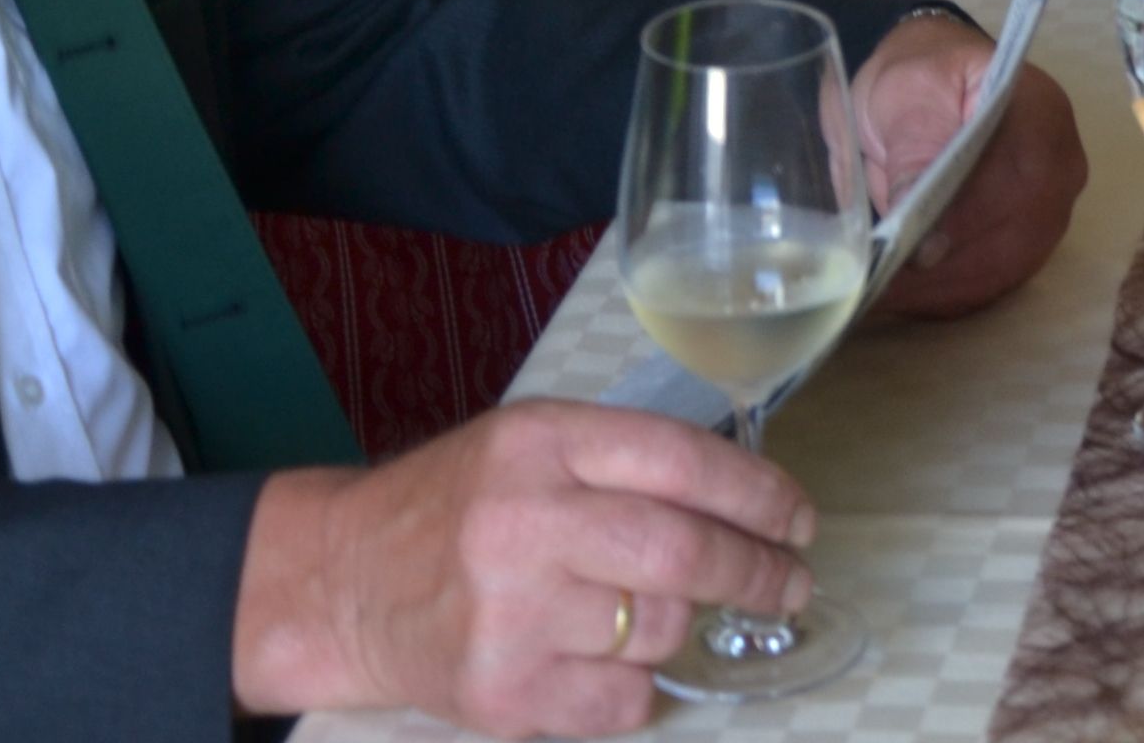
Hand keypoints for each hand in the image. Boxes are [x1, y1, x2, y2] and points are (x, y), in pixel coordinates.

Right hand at [230, 398, 819, 733]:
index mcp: (539, 444)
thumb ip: (627, 462)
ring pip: (661, 629)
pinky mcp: (501, 693)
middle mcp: (524, 524)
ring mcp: (509, 615)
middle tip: (789, 581)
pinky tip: (608, 659)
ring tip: (664, 612)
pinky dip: (637, 685)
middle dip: (758, 571)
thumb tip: (752, 501)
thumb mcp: (532, 445)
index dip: (760, 493)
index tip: (799, 519)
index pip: (681, 460)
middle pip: (685, 552)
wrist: (344, 583)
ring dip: (684, 625)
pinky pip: (623, 700)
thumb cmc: (457, 507)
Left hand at [847, 18, 1088, 319]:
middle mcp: (1060, 168)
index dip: (969, 220)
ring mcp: (1049, 211)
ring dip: (941, 292)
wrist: (926, 89)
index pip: (1020, 179)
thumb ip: (915, 144)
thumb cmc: (919, 78)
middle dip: (948, 271)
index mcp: (1041, 114)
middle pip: (1018, 237)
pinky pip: (992, 283)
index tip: (915, 251)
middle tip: (881, 288)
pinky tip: (902, 296)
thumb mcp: (907, 92)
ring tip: (882, 297)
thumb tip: (911, 211)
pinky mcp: (1027, 243)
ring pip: (1004, 270)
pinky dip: (945, 296)